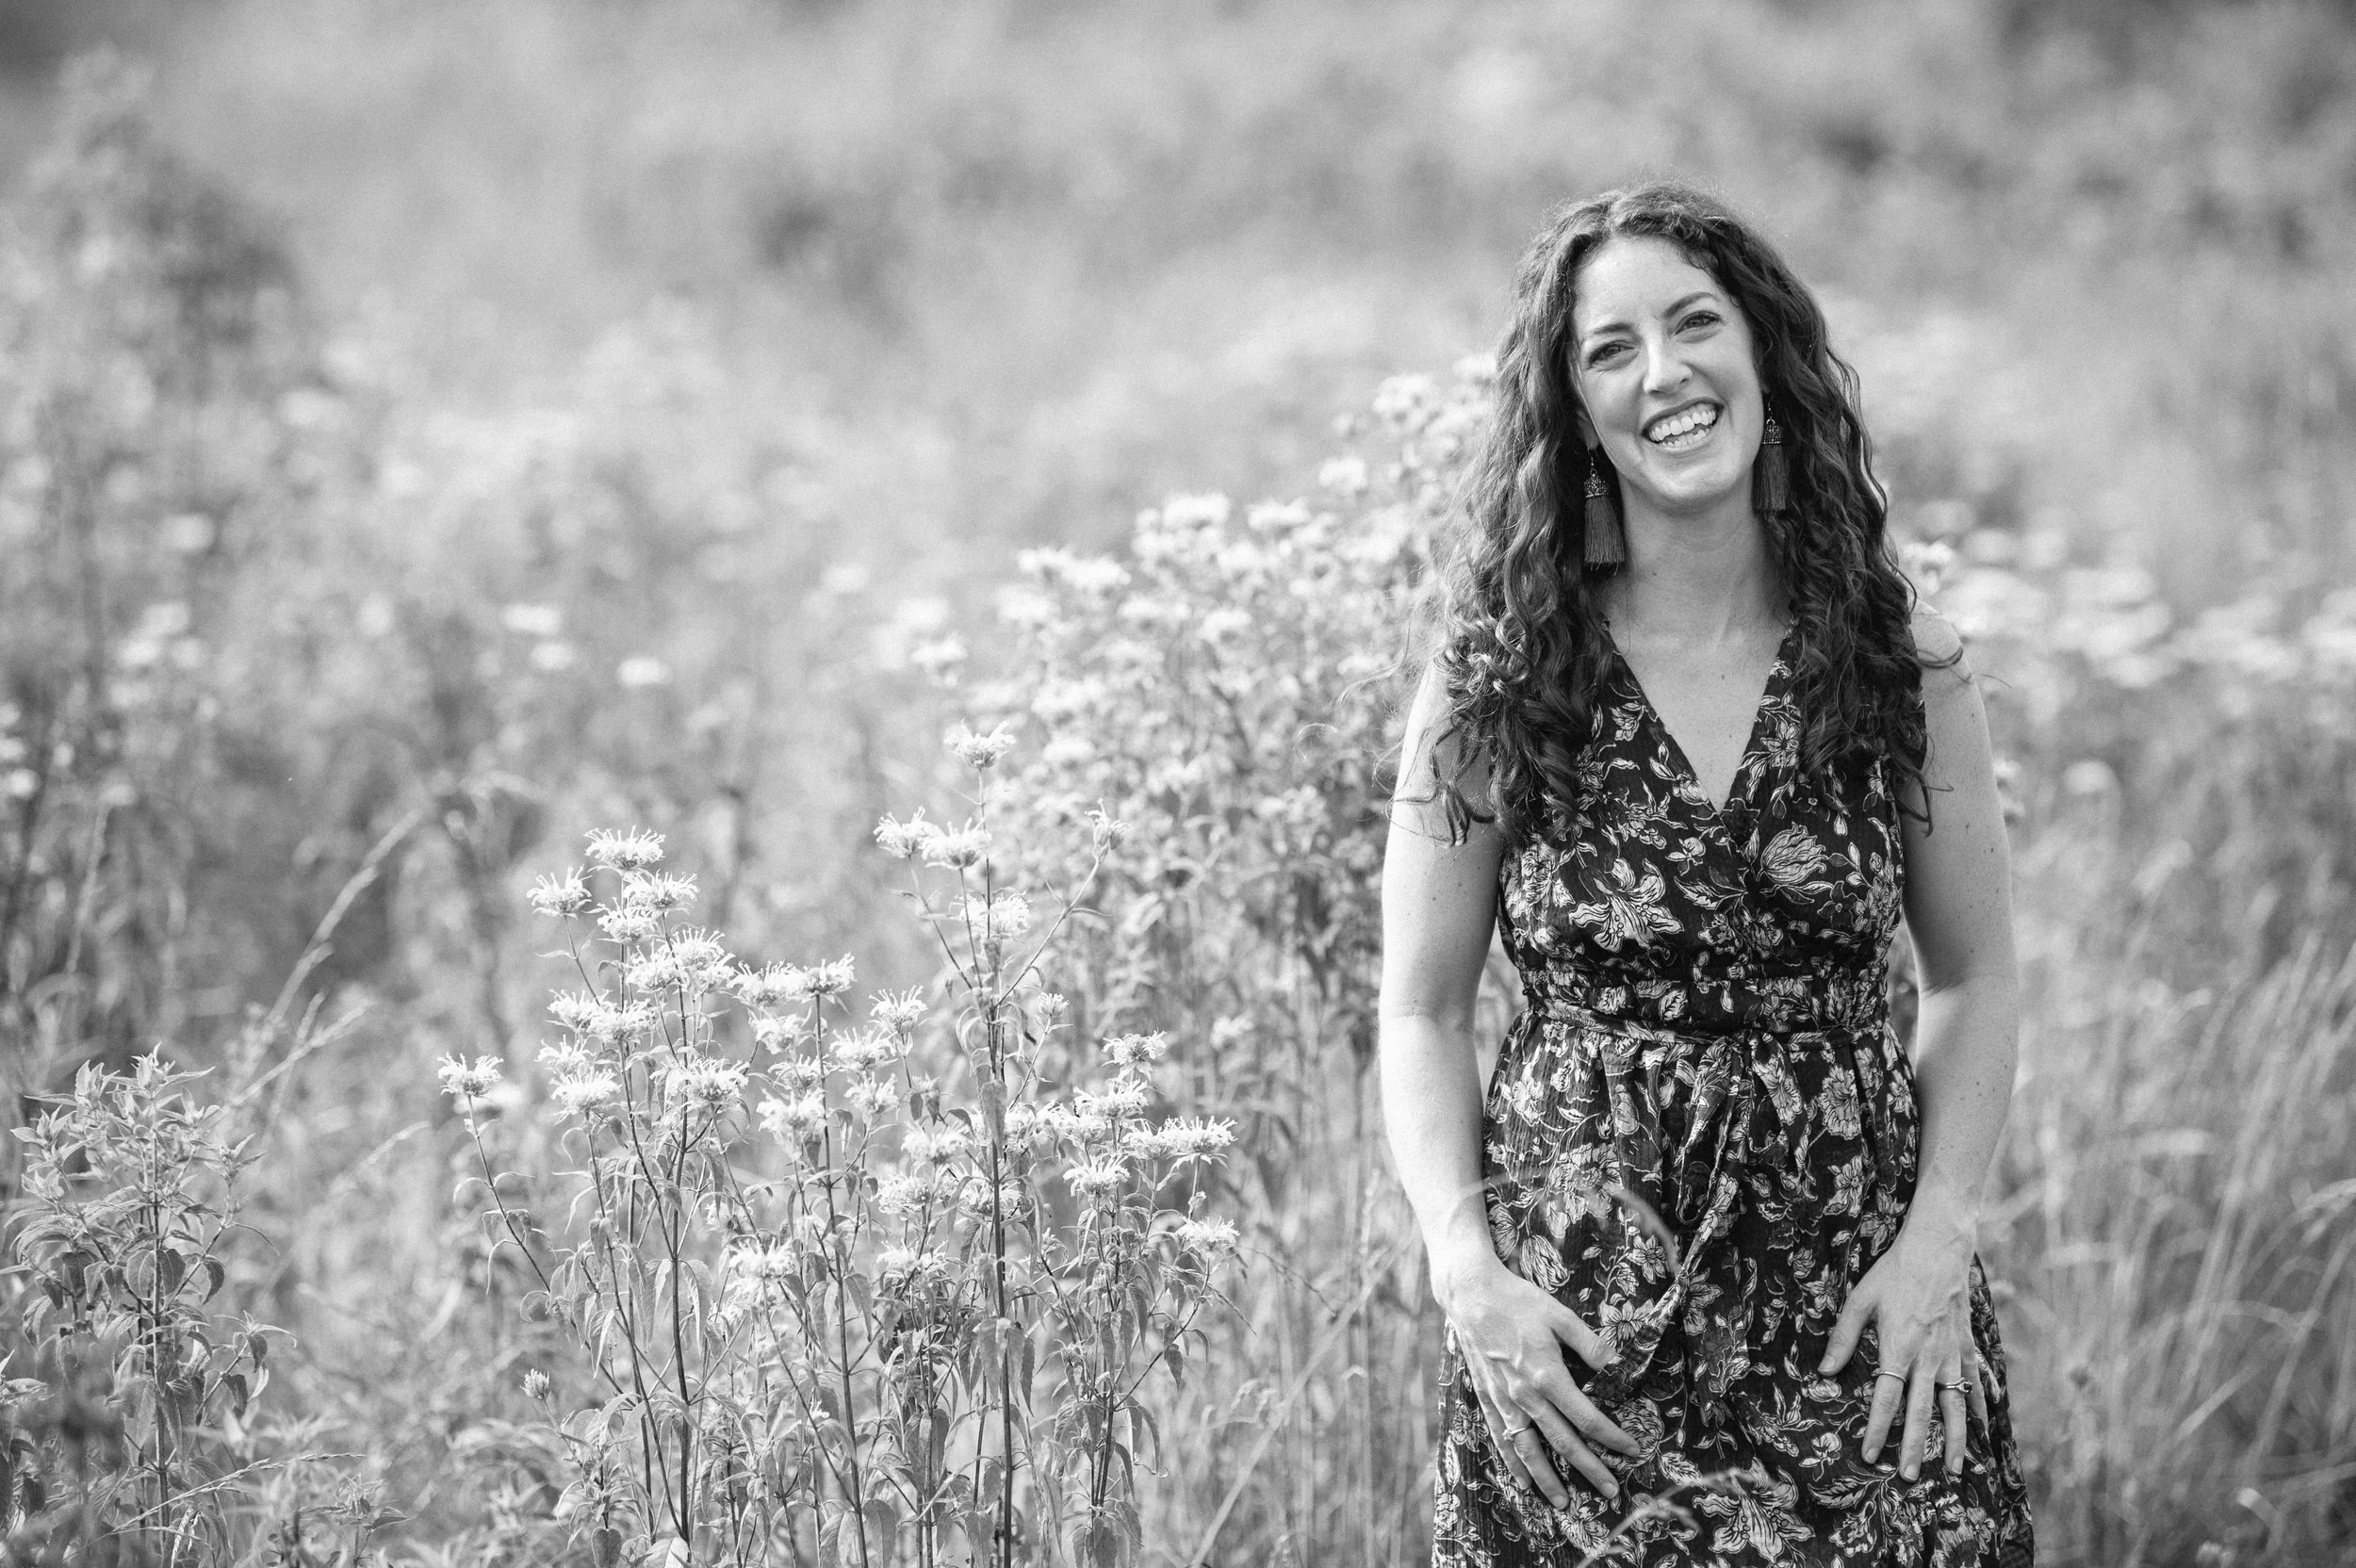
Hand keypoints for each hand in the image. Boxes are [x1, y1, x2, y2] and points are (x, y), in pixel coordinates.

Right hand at [1442, 1256, 1642, 1507]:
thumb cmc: (1518, 1301)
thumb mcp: (1560, 1315)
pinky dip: (1513, 1462)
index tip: (1632, 1450)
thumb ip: (1590, 1343)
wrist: (1470, 1295)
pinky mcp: (1488, 1397)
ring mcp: (1504, 1400)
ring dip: (1548, 1478)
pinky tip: (1523, 1481)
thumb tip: (1615, 1366)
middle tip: (1610, 1491)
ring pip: (1529, 1449)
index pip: (1587, 1418)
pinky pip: (1501, 1437)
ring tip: (1564, 1502)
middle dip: (1589, 1469)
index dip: (1612, 1437)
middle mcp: (1525, 1395)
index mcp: (1547, 1375)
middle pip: (1562, 1442)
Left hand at [1819, 1225, 1992, 1479]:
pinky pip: (1975, 1384)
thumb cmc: (1893, 1274)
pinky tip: (1985, 1429)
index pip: (1885, 1398)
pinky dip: (1980, 1407)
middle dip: (1915, 1448)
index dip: (1877, 1428)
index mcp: (1898, 1346)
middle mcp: (1927, 1357)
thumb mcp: (1860, 1300)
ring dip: (1955, 1440)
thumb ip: (1842, 1337)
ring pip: (1955, 1407)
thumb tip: (1825, 1371)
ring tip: (1955, 1471)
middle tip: (1909, 1478)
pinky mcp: (1966, 1347)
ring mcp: (1951, 1355)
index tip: (1869, 1455)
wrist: (1937, 1250)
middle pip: (1922, 1412)